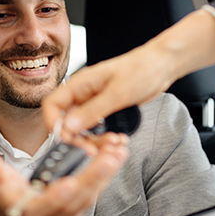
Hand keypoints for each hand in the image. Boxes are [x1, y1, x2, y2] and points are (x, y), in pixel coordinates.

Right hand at [0, 133, 128, 215]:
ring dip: (105, 176)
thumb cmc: (3, 204)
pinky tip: (114, 161)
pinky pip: (91, 197)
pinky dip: (104, 178)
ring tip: (117, 154)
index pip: (42, 209)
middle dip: (93, 179)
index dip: (55, 198)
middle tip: (109, 159)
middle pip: (74, 202)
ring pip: (87, 198)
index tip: (68, 183)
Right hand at [43, 9, 214, 140]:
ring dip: (93, 139)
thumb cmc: (141, 69)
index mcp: (80, 83)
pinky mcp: (107, 109)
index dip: (54, 123)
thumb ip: (92, 110)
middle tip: (92, 150)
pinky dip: (104, 136)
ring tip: (112, 144)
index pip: (53, 105)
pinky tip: (117, 139)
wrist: (161, 66)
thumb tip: (68, 126)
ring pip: (83, 128)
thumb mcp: (117, 93)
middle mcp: (84, 93)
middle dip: (77, 138)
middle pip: (67, 121)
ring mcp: (95, 102)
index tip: (65, 139)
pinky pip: (98, 127)